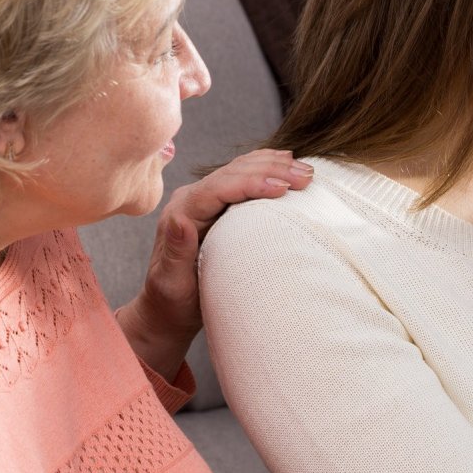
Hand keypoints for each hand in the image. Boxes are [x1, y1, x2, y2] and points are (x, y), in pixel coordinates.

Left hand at [120, 149, 313, 374]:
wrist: (167, 308)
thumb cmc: (172, 301)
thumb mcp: (172, 282)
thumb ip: (176, 251)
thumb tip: (180, 220)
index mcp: (181, 212)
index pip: (219, 188)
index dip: (252, 183)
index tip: (283, 188)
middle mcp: (191, 199)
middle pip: (234, 172)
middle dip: (271, 170)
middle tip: (305, 177)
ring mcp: (204, 199)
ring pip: (241, 169)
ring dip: (274, 166)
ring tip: (306, 171)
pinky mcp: (217, 204)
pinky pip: (243, 177)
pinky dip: (266, 168)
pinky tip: (285, 164)